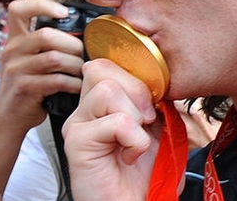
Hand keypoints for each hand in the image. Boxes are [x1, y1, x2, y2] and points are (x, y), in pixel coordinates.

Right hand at [0, 0, 84, 190]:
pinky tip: (77, 87)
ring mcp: (15, 70)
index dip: (42, 5)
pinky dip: (73, 83)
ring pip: (54, 58)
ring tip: (82, 72)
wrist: (8, 120)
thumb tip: (81, 37)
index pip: (18, 9)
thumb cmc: (26, 89)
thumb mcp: (28, 62)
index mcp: (14, 40)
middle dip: (72, 44)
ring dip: (75, 65)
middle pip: (46, 34)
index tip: (63, 12)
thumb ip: (45, 47)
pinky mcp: (24, 89)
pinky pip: (56, 80)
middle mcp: (11, 51)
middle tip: (83, 55)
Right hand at [62, 58, 161, 200]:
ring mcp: (78, 123)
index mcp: (101, 101)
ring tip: (136, 139)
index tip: (153, 101)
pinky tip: (130, 155)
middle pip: (102, 67)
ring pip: (107, 89)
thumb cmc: (143, 175)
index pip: (108, 62)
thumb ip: (152, 101)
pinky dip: (134, 139)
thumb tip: (159, 80)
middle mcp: (85, 108)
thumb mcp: (157, 129)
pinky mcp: (77, 141)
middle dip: (136, 90)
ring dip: (134, 115)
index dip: (135, 75)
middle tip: (147, 119)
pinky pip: (115, 121)